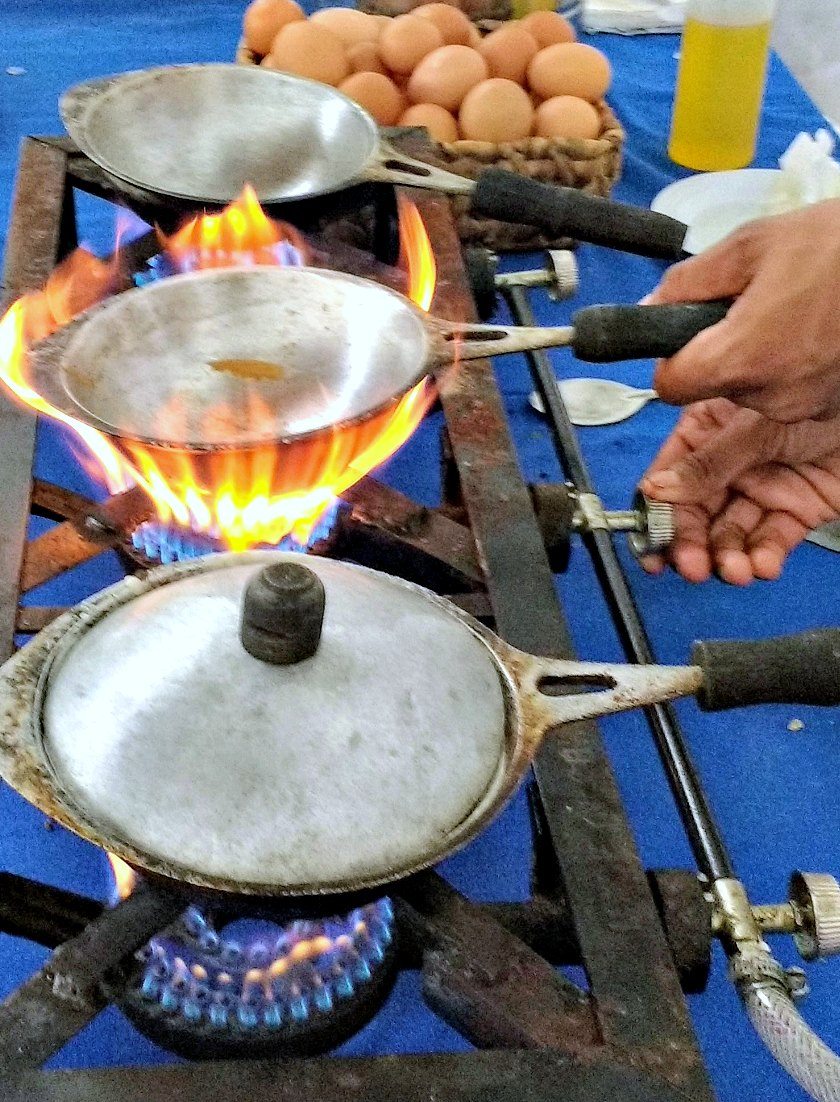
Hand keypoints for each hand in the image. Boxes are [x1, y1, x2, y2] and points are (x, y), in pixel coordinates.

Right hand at [638, 399, 839, 584]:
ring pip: (732, 533)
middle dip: (692, 545)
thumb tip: (656, 491)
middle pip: (696, 513)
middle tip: (692, 567)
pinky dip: (765, 557)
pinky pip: (773, 539)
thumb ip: (708, 463)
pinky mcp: (796, 509)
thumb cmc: (818, 384)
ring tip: (736, 571)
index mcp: (707, 429)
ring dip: (728, 558)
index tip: (651, 550)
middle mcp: (729, 462)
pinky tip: (763, 565)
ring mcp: (762, 487)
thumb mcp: (754, 424)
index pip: (669, 478)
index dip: (656, 516)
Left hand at [647, 199, 839, 422]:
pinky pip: (789, 395)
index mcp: (741, 358)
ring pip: (751, 394)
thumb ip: (688, 282)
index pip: (669, 386)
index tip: (684, 334)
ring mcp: (805, 408)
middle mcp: (770, 396)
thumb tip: (649, 307)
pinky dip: (790, 370)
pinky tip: (813, 334)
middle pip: (712, 389)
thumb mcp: (750, 244)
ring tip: (790, 315)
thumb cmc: (834, 245)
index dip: (669, 360)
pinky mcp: (830, 409)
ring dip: (756, 362)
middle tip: (750, 309)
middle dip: (719, 355)